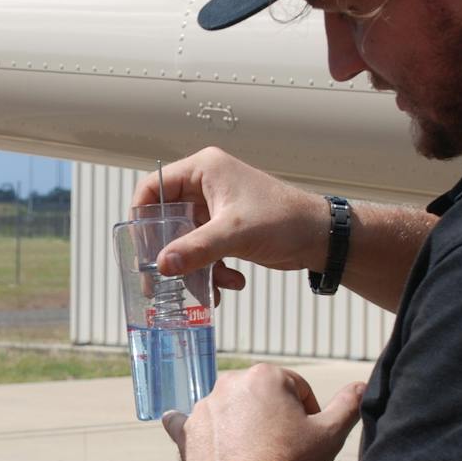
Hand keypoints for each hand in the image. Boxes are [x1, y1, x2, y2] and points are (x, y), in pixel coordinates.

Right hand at [131, 149, 329, 291]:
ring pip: (184, 240)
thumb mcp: (234, 234)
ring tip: (208, 291)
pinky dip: (211, 270)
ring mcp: (215, 208)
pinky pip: (203, 250)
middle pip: (166, 219)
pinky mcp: (225, 228)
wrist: (320, 238)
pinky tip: (230, 284)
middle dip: (169, 253)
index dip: (142, 217)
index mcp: (203, 169)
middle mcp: (205, 184)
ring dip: (194, 268)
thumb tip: (161, 265)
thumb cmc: (284, 220)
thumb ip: (195, 249)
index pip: (152, 187)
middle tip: (161, 280)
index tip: (141, 248)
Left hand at [163, 363, 364, 460]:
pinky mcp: (186, 432)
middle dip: (273, 416)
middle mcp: (228, 383)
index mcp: (265, 375)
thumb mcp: (330, 434)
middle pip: (261, 397)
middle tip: (283, 447)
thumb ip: (349, 404)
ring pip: (230, 411)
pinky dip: (194, 428)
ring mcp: (203, 408)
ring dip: (242, 425)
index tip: (308, 437)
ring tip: (255, 457)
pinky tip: (182, 426)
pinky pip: (186, 424)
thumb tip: (361, 385)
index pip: (296, 387)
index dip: (308, 412)